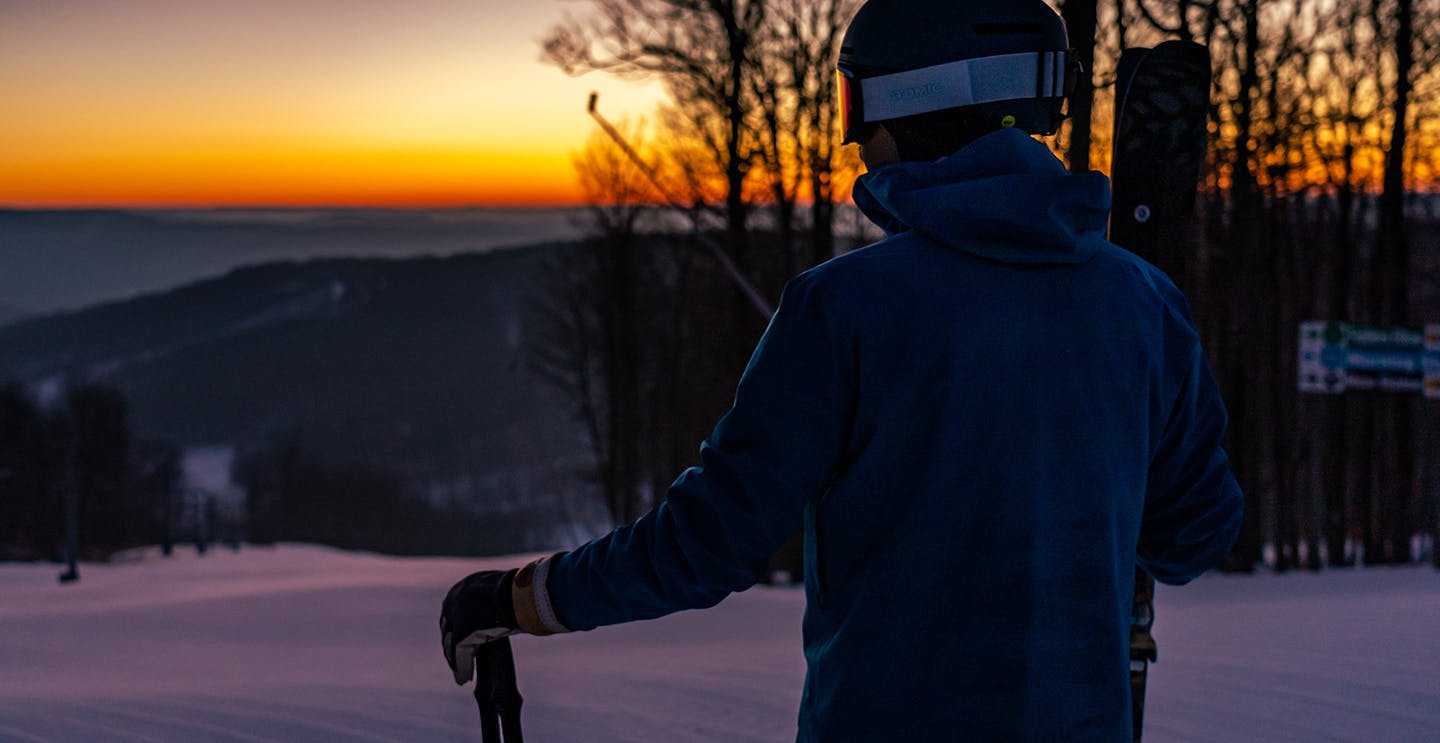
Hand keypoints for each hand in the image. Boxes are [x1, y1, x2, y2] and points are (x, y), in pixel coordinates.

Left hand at [440, 569, 517, 684]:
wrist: (518, 592)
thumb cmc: (518, 589)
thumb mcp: (503, 590)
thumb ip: (497, 598)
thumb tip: (508, 601)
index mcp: (462, 588)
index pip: (454, 611)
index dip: (457, 628)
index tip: (464, 640)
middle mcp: (452, 601)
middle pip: (448, 628)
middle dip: (453, 645)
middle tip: (457, 659)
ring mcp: (455, 618)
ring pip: (451, 643)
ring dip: (455, 659)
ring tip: (461, 674)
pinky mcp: (461, 635)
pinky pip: (459, 655)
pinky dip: (462, 668)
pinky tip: (464, 678)